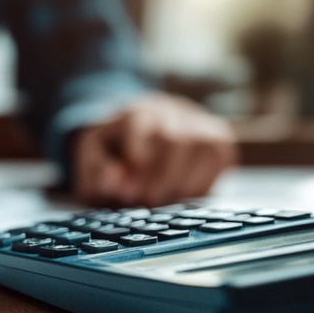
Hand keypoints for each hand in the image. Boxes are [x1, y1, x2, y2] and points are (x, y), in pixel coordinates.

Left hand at [72, 93, 236, 207]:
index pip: (139, 122)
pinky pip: (221, 157)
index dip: (136, 160)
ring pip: (205, 147)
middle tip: (146, 202)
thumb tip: (115, 182)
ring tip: (164, 202)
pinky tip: (183, 196)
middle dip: (161, 179)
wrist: (134, 139)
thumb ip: (97, 171)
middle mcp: (171, 110)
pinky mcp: (219, 139)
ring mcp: (198, 122)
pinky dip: (205, 183)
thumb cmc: (112, 154)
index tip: (129, 191)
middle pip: (176, 139)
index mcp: (135, 111)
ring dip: (184, 184)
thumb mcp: (92, 161)